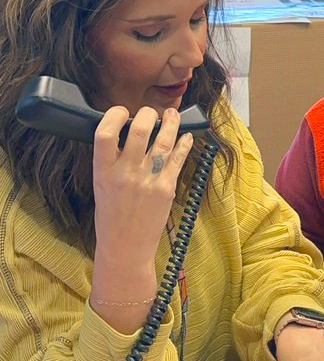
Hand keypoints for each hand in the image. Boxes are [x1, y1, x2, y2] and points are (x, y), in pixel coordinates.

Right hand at [91, 106, 192, 311]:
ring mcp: (148, 180)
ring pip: (164, 140)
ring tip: (173, 115)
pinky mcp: (166, 189)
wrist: (126, 248)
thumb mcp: (101, 186)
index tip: (122, 112)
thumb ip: (112, 160)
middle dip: (148, 114)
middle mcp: (125, 173)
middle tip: (151, 113)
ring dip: (171, 123)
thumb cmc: (111, 217)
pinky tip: (186, 137)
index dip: (115, 114)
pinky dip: (184, 144)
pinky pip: (178, 159)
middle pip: (140, 129)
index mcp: (103, 171)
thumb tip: (127, 132)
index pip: (105, 132)